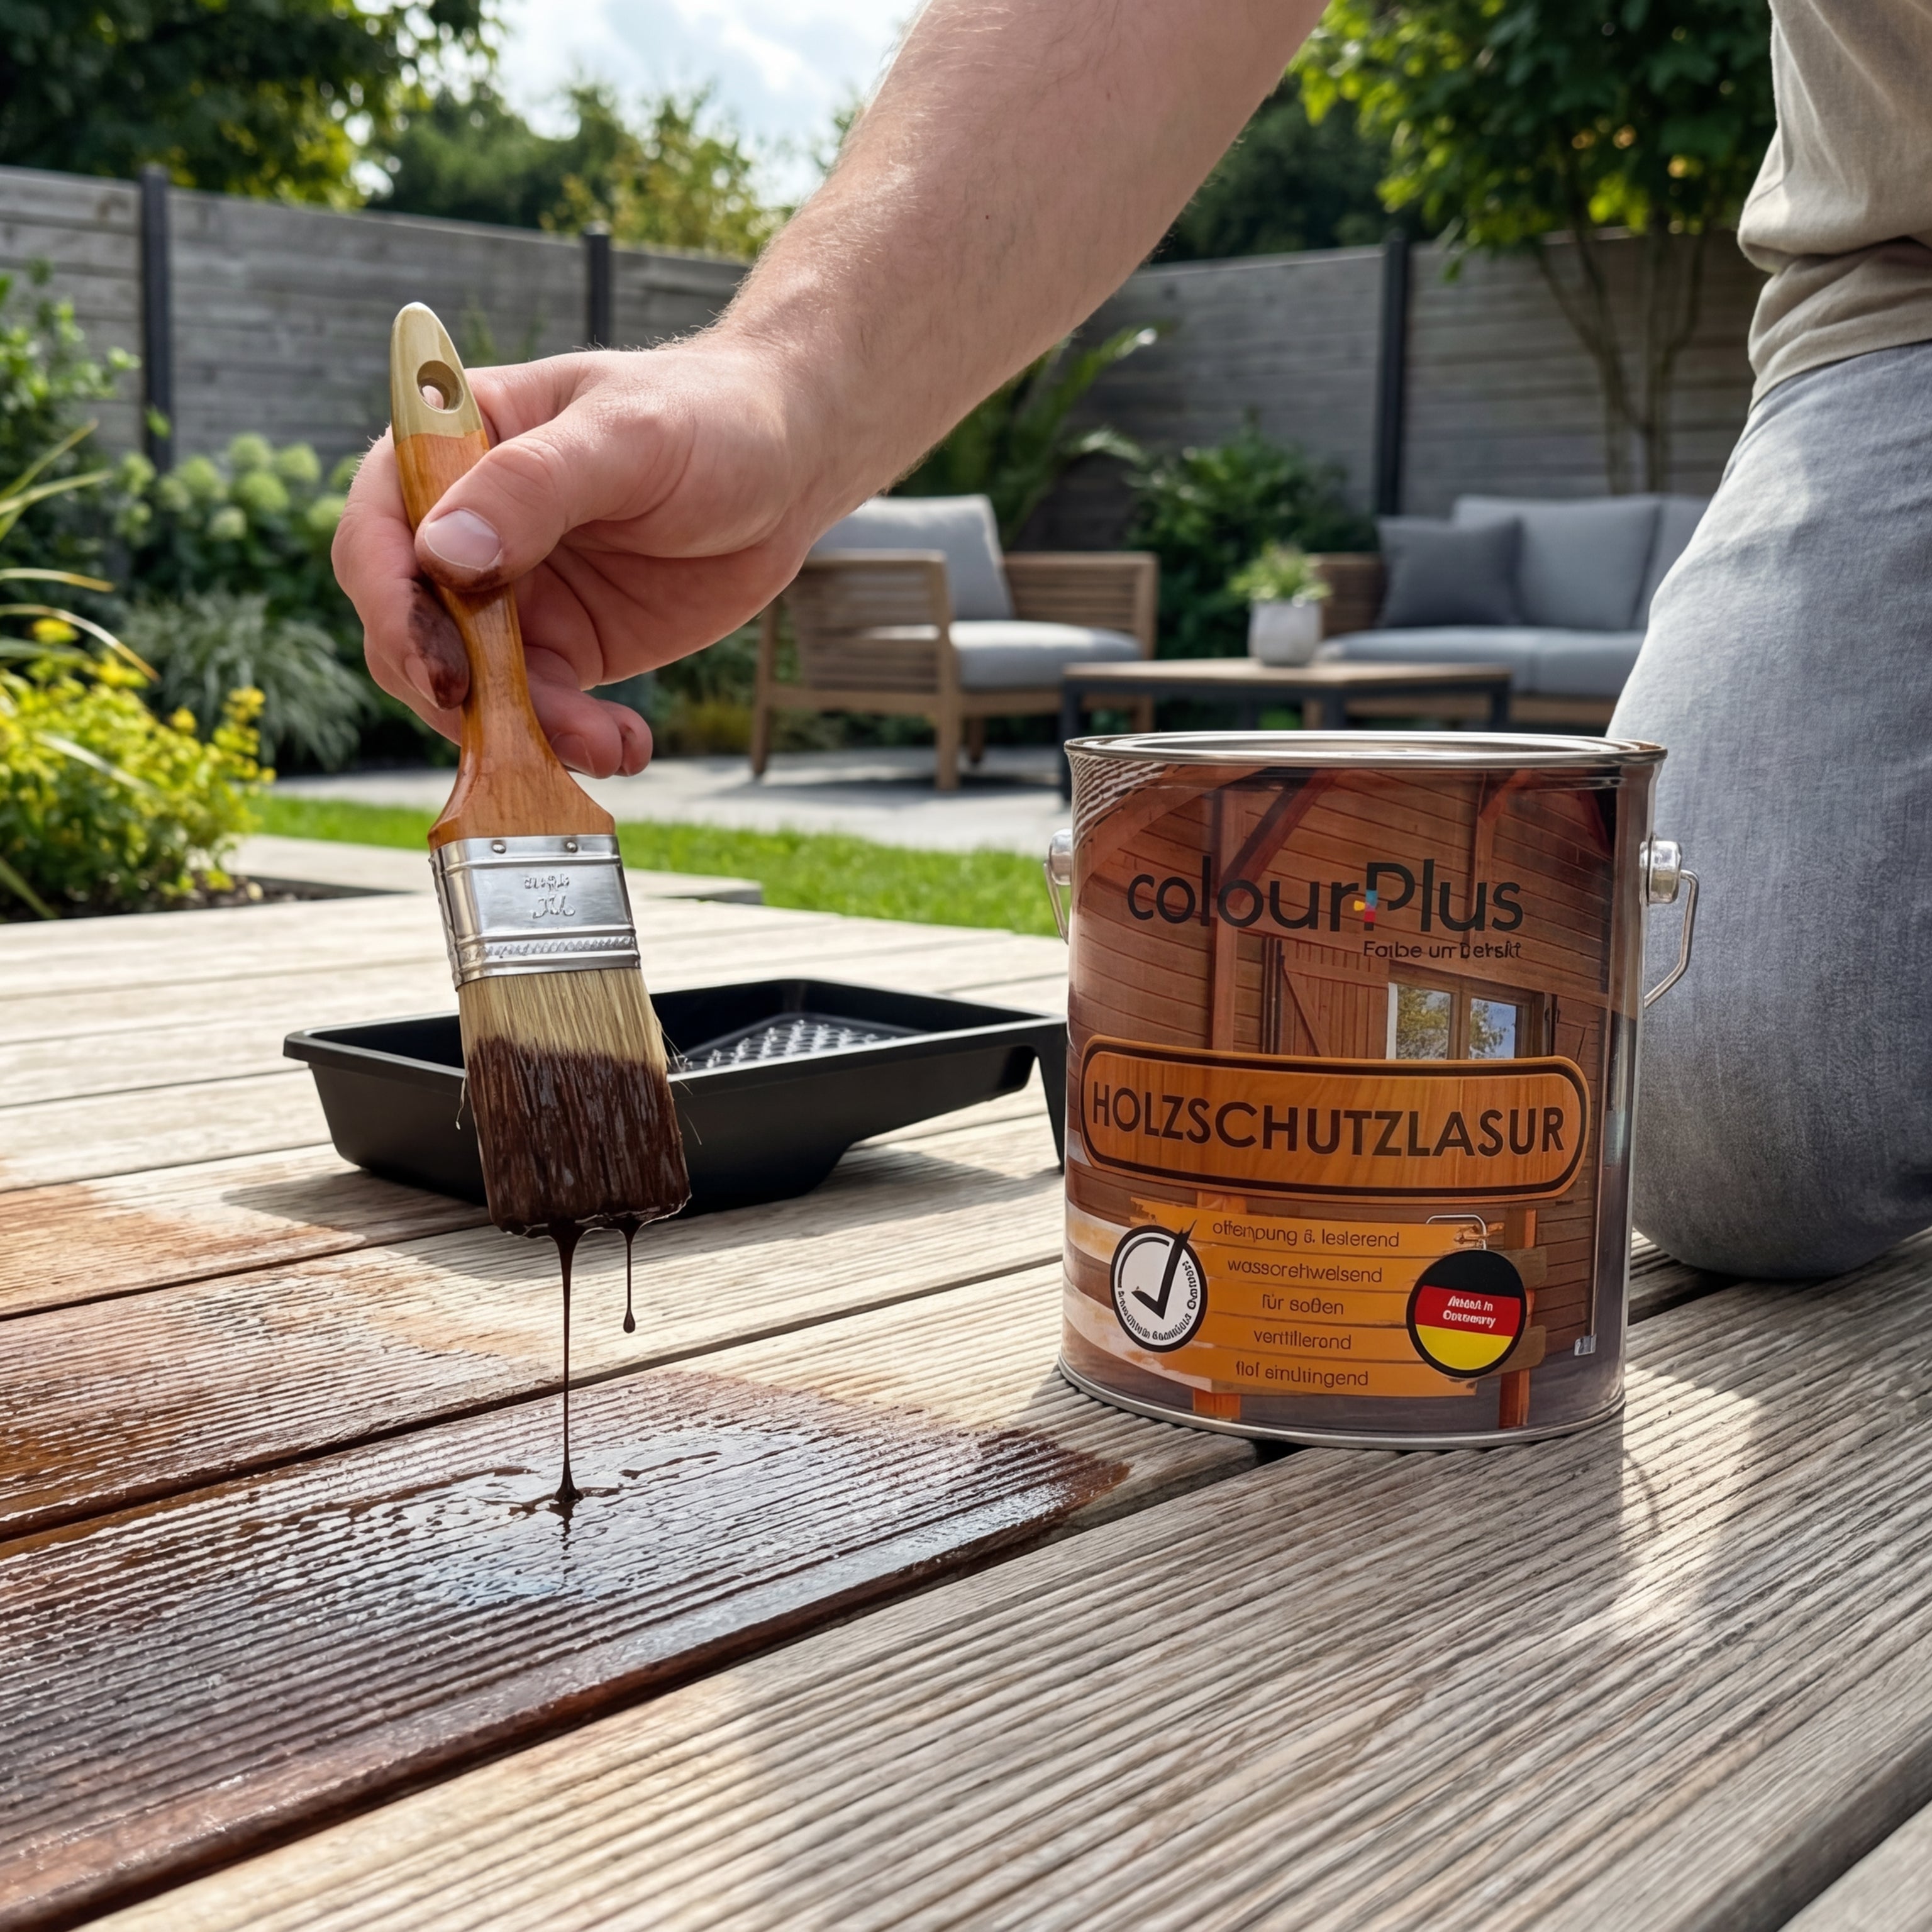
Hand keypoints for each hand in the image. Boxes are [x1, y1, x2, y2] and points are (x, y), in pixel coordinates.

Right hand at [333, 339, 831, 777]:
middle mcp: (462, 528)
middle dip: (455, 690)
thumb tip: (444, 556)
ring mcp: (510, 597)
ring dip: (521, 731)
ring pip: (471, 686)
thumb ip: (534, 487)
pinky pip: (539, 712)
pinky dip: (570, 744)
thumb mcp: (625, 437)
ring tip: (602, 747)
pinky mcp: (563, 648)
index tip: (436, 665)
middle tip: (519, 731)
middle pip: (409, 627)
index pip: (379, 529)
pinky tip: (624, 748)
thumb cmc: (702, 416)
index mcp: (450, 448)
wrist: (786, 466)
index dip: (388, 603)